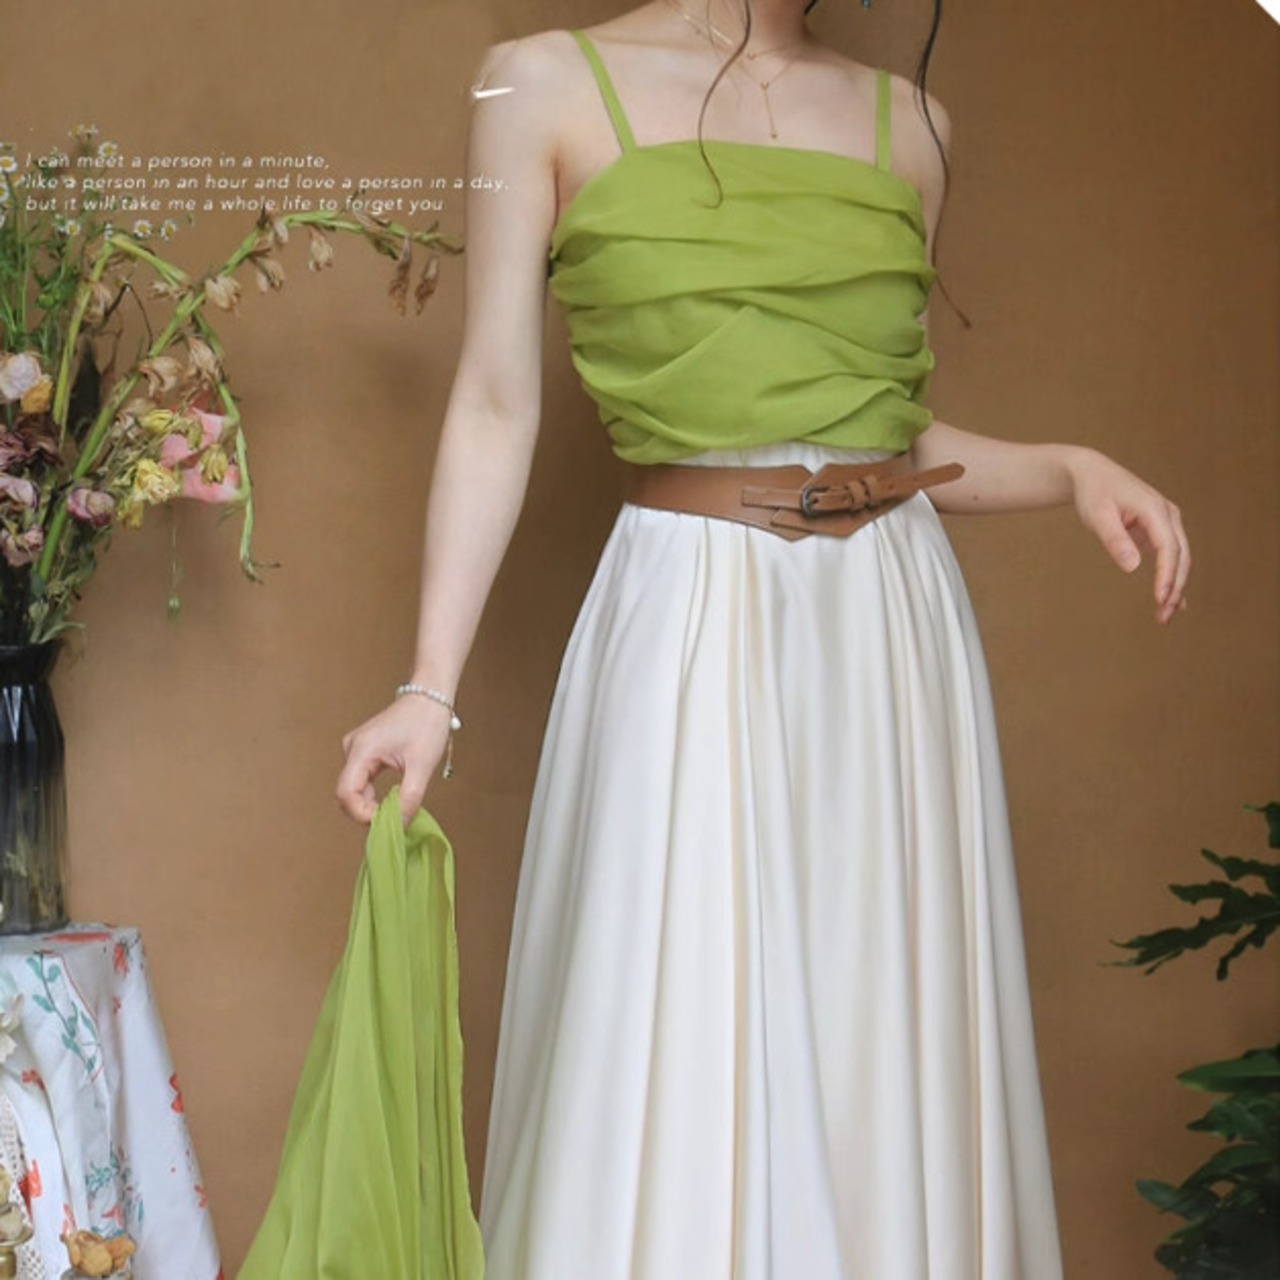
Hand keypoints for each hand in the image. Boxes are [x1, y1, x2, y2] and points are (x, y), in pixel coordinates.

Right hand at [335, 696, 452, 827]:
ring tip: (396, 808)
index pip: (346, 794)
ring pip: (354, 788)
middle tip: (393, 819)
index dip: (361, 814)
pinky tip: (391, 798)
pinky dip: (373, 793)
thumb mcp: (421, 766)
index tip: (384, 822)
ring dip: (371, 803)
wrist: (430, 697)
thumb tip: (398, 826)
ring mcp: (357, 749)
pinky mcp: (365, 751)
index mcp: (361, 750)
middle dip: (366, 811)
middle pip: (347, 793)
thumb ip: (409, 798)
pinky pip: (361, 780)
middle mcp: (352, 749)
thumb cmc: (426, 723)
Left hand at [1068, 448, 1190, 624]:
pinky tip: (1170, 601)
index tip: (1160, 598)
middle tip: (1164, 616)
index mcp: (1155, 509)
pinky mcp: (1160, 530)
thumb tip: (1133, 568)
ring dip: (1174, 586)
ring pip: (1179, 558)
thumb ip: (1115, 540)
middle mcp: (1168, 515)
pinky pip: (1171, 556)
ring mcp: (1167, 522)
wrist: (1092, 474)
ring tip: (1164, 616)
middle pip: (1181, 556)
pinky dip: (1171, 578)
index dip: (1167, 574)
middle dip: (1175, 587)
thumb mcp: (1098, 515)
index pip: (1169, 547)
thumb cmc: (1093, 492)